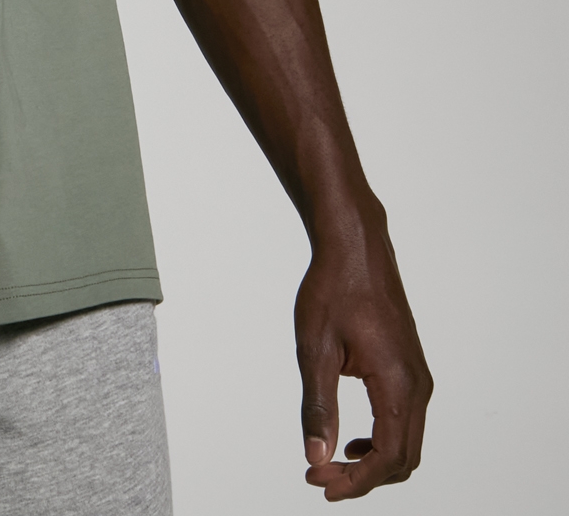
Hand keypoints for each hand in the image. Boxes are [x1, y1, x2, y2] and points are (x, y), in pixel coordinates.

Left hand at [295, 225, 432, 498]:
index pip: (388, 456)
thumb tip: (316, 456)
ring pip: (407, 442)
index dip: (356, 481)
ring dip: (373, 462)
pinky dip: (382, 440)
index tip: (321, 486)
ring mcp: (418, 377)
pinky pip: (405, 420)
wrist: (355, 247)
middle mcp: (417, 385)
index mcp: (397, 384)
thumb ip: (317, 406)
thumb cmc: (333, 289)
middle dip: (363, 477)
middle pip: (403, 458)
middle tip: (321, 479)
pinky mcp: (410, 369)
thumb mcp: (315, 350)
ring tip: (332, 463)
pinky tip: (352, 439)